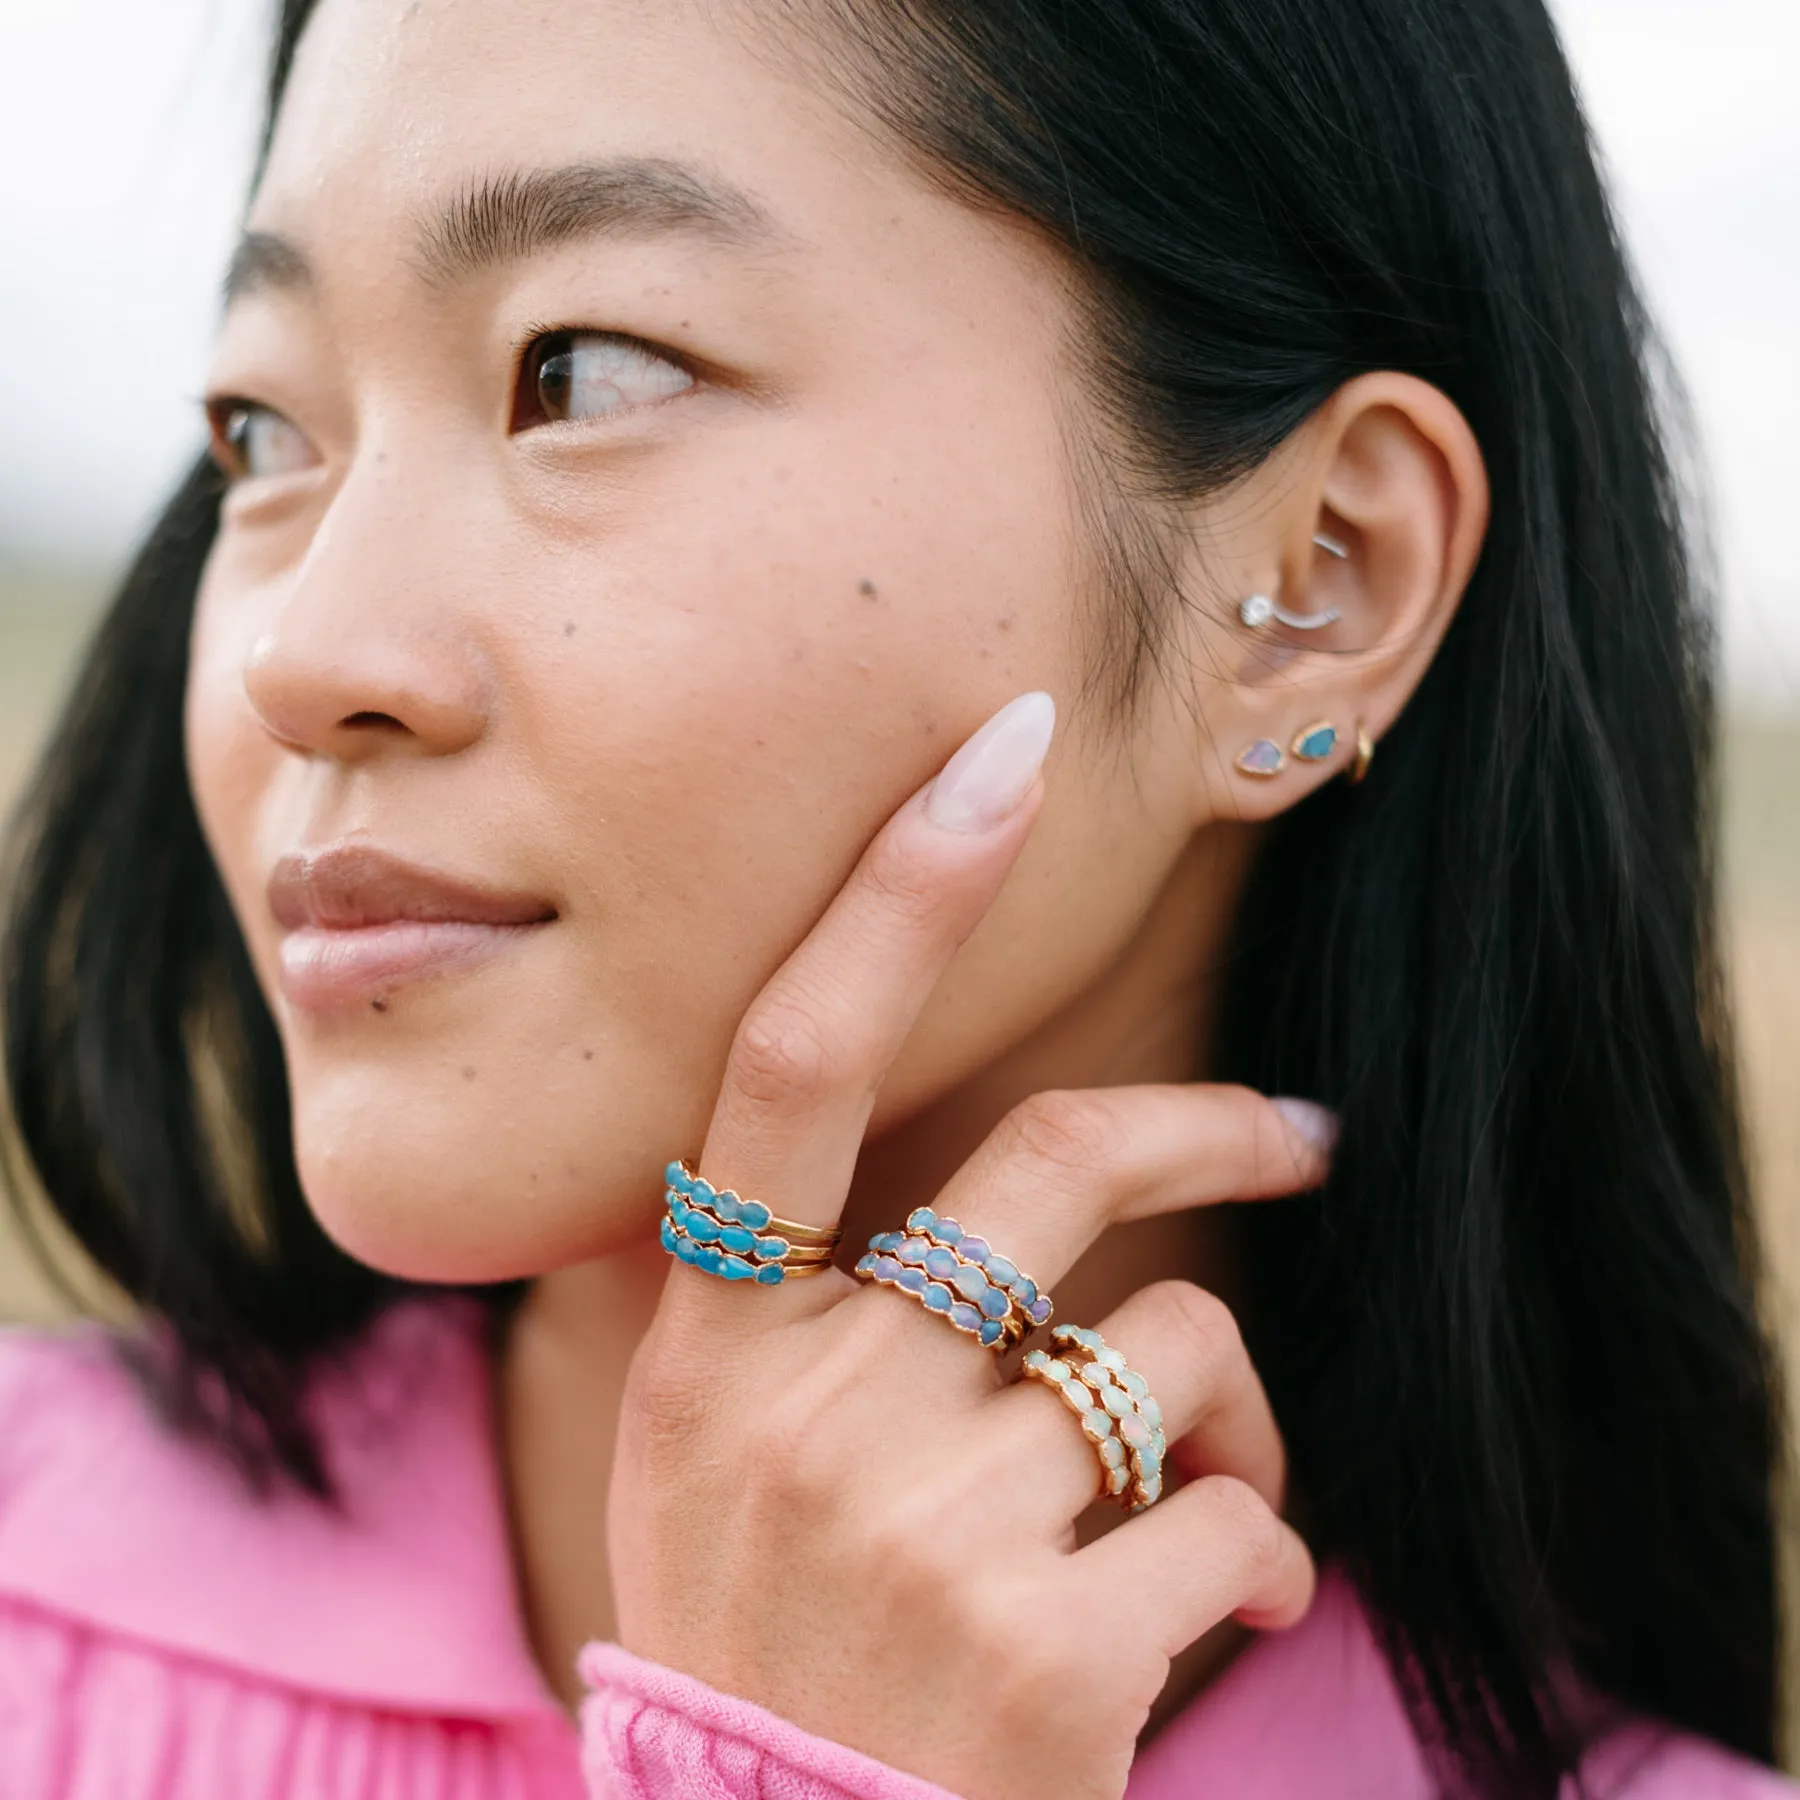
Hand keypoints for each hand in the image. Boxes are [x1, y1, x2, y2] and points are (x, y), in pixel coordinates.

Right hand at [607, 692, 1325, 1799]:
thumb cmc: (764, 1658)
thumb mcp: (714, 1469)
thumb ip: (795, 1321)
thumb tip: (958, 1207)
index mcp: (716, 1351)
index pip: (795, 1069)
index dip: (898, 898)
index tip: (1000, 758)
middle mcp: (809, 1412)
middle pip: (1060, 1164)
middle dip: (1212, 1125)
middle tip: (1298, 1135)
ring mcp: (925, 1531)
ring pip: (1180, 1348)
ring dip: (1229, 1415)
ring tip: (1208, 1501)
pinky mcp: (1051, 1654)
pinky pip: (1240, 1522)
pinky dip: (1262, 1555)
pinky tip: (1215, 1619)